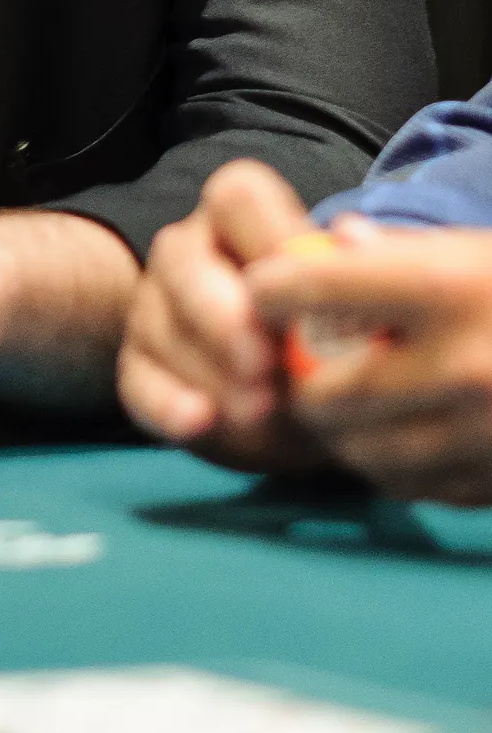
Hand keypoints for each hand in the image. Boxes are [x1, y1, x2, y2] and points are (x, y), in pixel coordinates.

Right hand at [118, 160, 324, 471]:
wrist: (308, 410)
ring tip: (259, 410)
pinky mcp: (138, 366)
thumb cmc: (331, 340)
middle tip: (263, 364)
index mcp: (244, 219)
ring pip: (161, 325)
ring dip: (210, 370)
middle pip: (184, 259)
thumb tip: (350, 234)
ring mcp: (155, 307)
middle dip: (221, 314)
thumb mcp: (350, 310)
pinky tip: (199, 419)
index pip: (238, 197)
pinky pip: (138, 381)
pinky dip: (167, 404)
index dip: (267, 238)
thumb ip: (350, 272)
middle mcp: (189, 250)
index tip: (304, 294)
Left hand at [249, 226, 491, 503]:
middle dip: (301, 381)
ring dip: (341, 432)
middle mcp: (460, 366)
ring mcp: (481, 435)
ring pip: (363, 453)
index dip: (274, 287)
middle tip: (297, 365)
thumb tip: (338, 245)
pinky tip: (400, 436)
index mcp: (449, 290)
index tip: (261, 289)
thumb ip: (404, 253)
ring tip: (343, 405)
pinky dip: (392, 465)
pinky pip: (414, 487)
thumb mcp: (481, 252)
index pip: (319, 288)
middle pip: (326, 393)